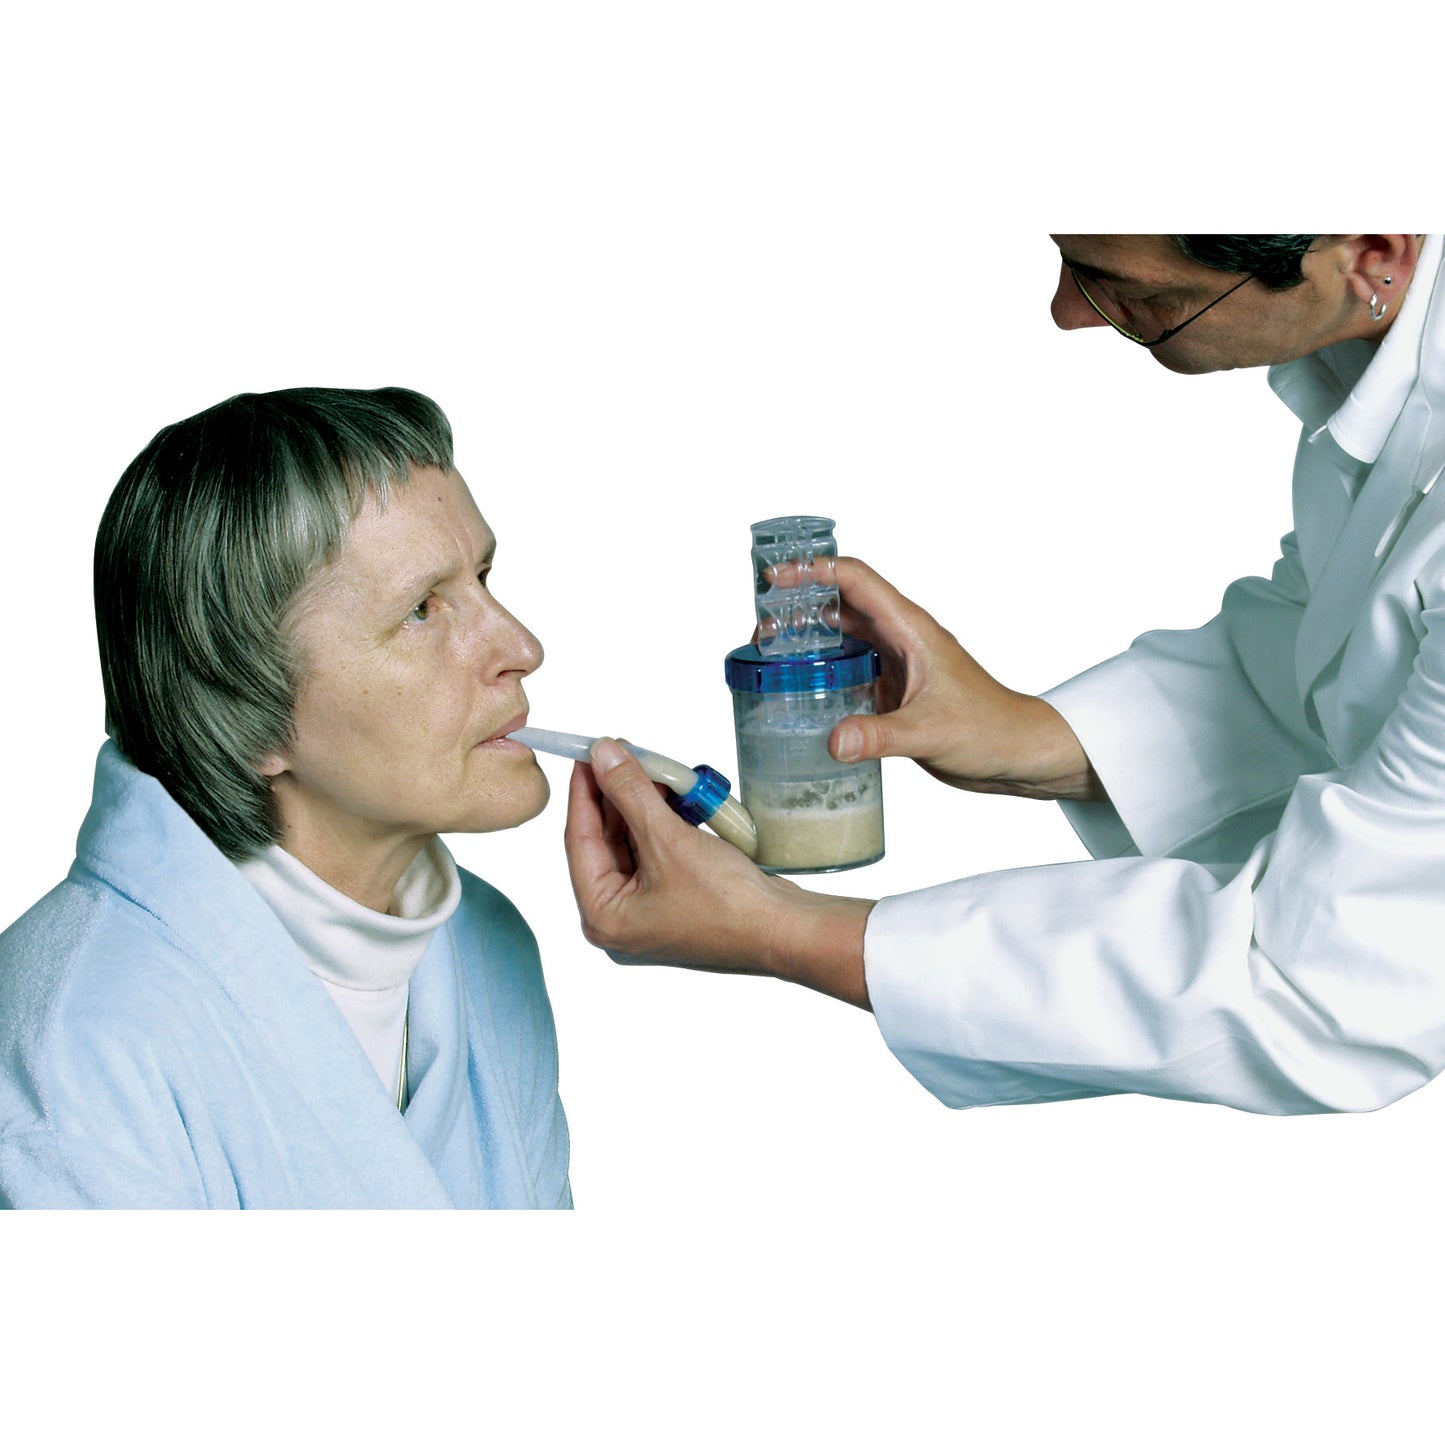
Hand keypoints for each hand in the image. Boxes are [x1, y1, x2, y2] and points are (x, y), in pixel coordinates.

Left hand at [563, 739, 873, 1007]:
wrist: (784, 930)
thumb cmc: (727, 904)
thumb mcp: (668, 839)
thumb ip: (629, 792)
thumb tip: (604, 755)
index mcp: (603, 916)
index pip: (579, 841)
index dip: (583, 792)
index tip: (586, 755)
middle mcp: (620, 918)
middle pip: (605, 841)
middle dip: (616, 795)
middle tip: (619, 753)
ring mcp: (649, 912)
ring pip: (632, 844)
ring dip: (641, 805)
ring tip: (650, 767)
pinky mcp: (675, 901)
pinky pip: (656, 852)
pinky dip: (662, 822)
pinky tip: (672, 793)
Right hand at [773, 556, 1101, 801]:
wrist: (1018, 753)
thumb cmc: (990, 730)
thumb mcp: (931, 732)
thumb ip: (881, 736)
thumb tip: (834, 740)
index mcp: (912, 630)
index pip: (856, 581)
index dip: (815, 572)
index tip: (776, 579)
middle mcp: (902, 639)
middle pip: (841, 604)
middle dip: (799, 606)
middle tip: (761, 626)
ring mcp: (897, 663)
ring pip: (844, 636)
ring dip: (808, 639)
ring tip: (769, 653)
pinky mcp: (895, 689)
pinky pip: (850, 668)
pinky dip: (823, 672)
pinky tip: (800, 690)